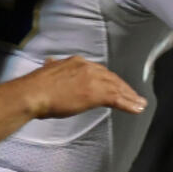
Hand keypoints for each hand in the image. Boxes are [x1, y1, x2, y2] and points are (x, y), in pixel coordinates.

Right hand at [17, 56, 146, 117]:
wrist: (32, 93)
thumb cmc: (34, 87)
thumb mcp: (47, 72)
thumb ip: (54, 68)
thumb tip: (50, 63)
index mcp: (76, 62)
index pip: (100, 71)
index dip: (110, 79)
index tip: (116, 86)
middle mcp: (88, 67)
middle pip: (112, 78)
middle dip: (124, 87)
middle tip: (134, 95)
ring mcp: (94, 80)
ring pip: (117, 88)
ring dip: (131, 97)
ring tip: (140, 104)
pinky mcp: (96, 93)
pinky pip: (117, 99)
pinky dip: (129, 104)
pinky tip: (137, 109)